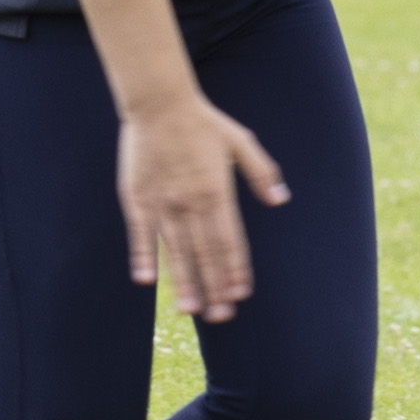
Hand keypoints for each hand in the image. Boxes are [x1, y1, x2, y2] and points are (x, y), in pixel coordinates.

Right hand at [114, 90, 285, 322]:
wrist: (159, 102)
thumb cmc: (202, 121)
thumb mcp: (240, 141)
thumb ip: (262, 172)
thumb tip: (281, 200)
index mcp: (218, 192)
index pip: (230, 240)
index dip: (236, 269)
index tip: (241, 295)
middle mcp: (192, 203)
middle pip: (205, 253)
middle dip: (214, 287)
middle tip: (221, 317)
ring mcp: (163, 203)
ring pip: (176, 250)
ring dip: (184, 281)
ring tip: (191, 310)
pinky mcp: (138, 199)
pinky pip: (141, 233)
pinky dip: (143, 256)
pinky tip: (146, 280)